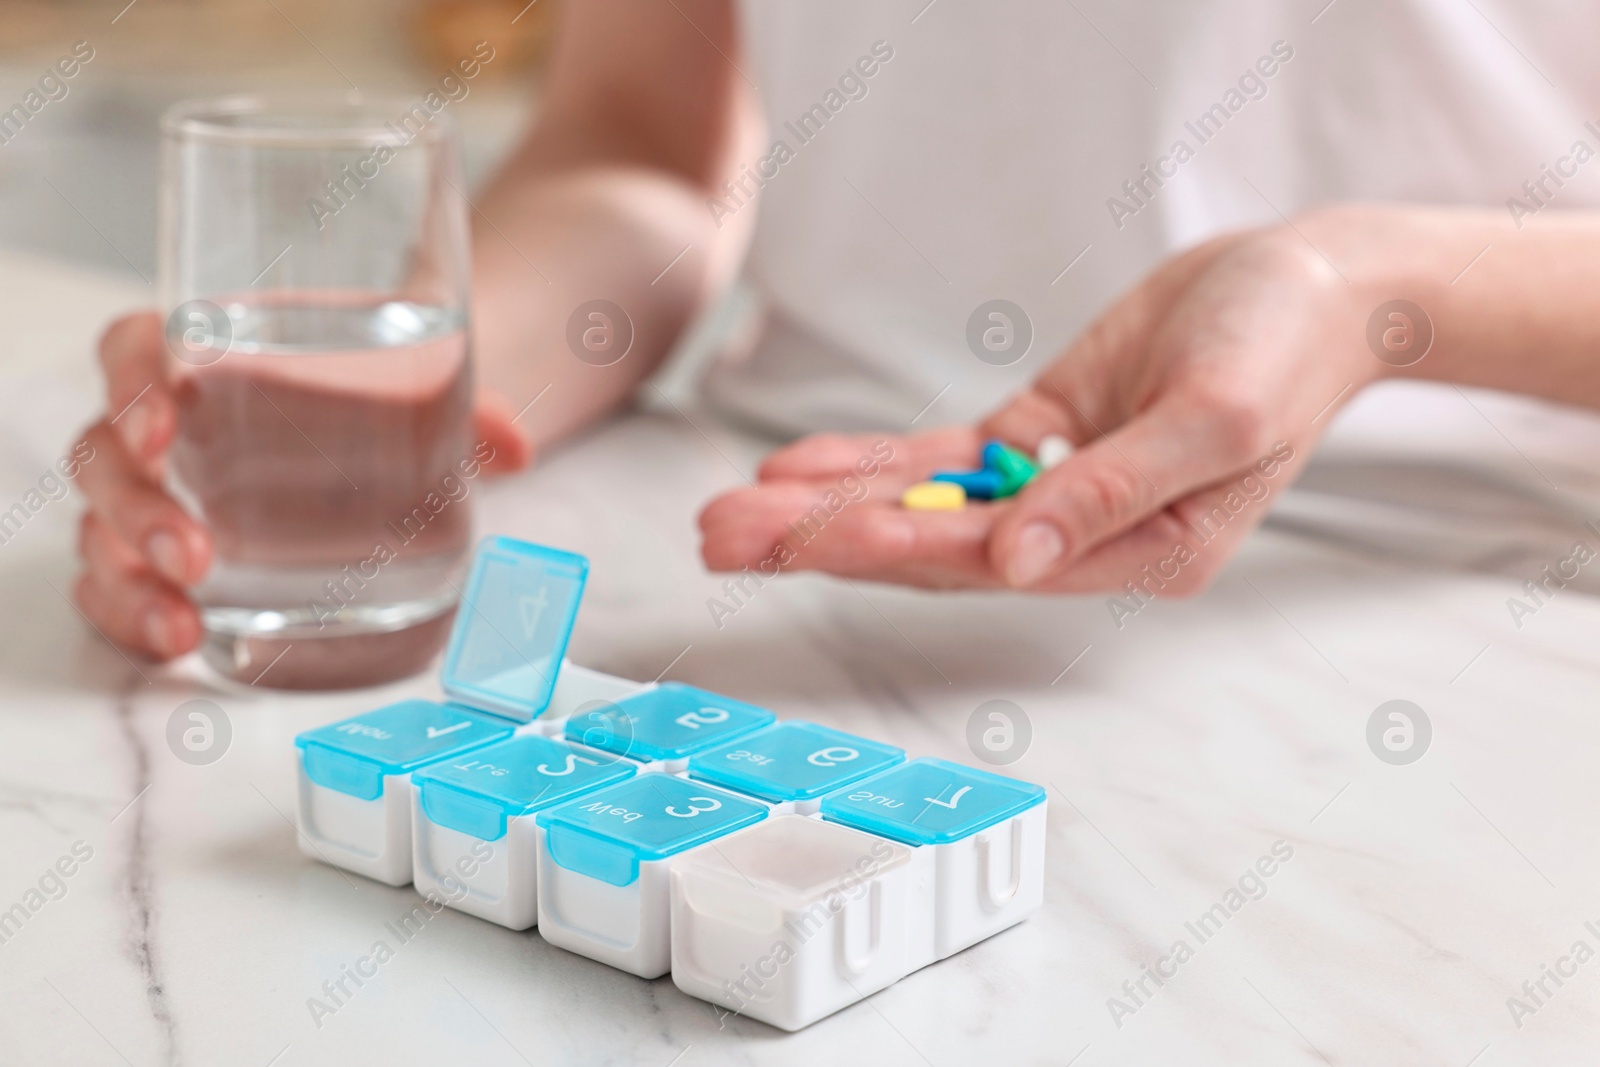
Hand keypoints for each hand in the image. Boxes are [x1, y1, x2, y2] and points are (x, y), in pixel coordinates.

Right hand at [72, 311, 534, 659]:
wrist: (392, 424)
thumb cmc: (380, 391)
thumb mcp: (421, 388)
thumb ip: (465, 413)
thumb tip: (517, 447)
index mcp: (210, 353)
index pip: (136, 350)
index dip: (131, 384)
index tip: (164, 427)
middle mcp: (169, 425)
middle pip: (105, 456)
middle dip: (135, 510)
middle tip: (195, 556)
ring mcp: (162, 495)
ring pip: (101, 530)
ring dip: (126, 580)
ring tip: (182, 624)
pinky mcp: (169, 558)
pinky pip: (116, 586)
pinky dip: (130, 617)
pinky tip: (174, 642)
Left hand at [699, 222, 1385, 593]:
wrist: (1305, 286)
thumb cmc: (1283, 350)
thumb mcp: (1217, 421)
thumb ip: (1114, 494)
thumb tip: (1014, 562)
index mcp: (1141, 554)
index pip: (998, 562)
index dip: (904, 547)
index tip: (821, 535)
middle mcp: (1083, 537)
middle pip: (933, 548)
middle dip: (825, 540)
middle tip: (724, 539)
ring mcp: (1051, 489)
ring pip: (920, 508)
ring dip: (824, 508)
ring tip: (729, 517)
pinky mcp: (1034, 439)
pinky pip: (938, 461)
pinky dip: (868, 464)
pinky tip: (795, 469)